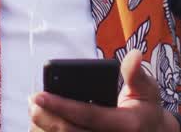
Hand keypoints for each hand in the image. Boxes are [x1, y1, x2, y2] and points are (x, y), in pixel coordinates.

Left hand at [29, 50, 176, 131]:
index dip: (61, 105)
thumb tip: (134, 55)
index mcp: (125, 125)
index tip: (40, 95)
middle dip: (46, 117)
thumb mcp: (148, 90)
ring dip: (45, 128)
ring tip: (35, 111)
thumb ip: (136, 74)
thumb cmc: (146, 110)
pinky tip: (42, 124)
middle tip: (33, 101)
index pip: (88, 115)